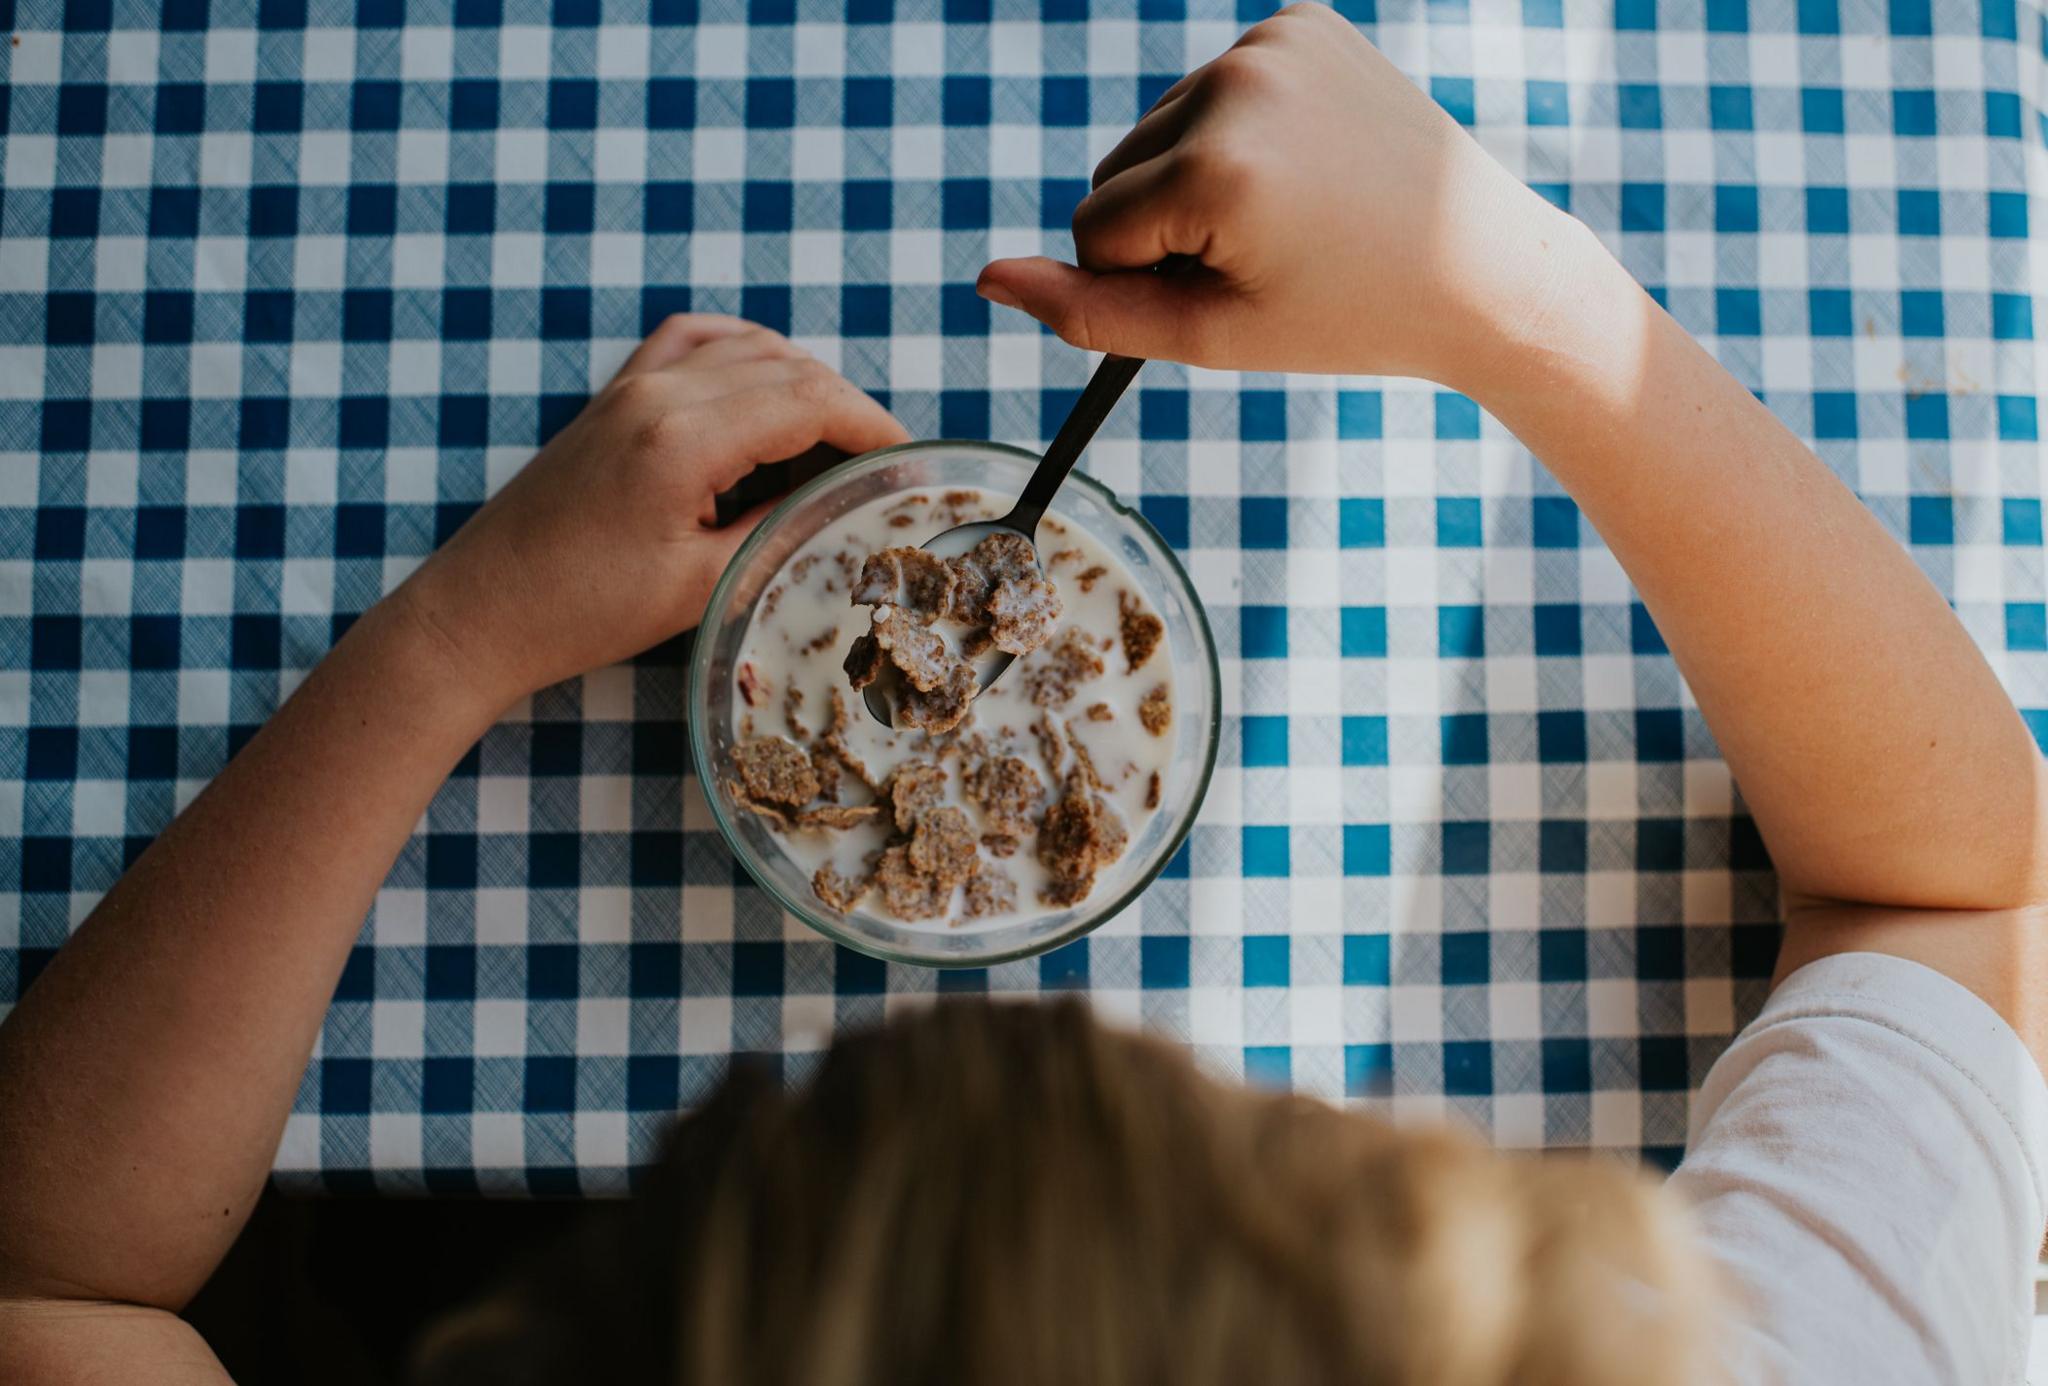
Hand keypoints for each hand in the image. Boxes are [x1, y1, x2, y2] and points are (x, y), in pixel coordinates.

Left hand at [392, 315, 908, 713]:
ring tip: (830, 451)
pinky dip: (745, 356)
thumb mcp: (704, 585)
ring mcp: (629, 384)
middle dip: (848, 412)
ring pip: (748, 348)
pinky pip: (695, 341)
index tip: (912, 466)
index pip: (810, 400)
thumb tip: (844, 506)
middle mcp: (657, 390)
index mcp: (682, 436)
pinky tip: (766, 392)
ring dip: (802, 386)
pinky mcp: (611, 396)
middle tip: (881, 471)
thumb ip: (781, 531)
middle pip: (789, 367)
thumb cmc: (583, 612)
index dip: (874, 428)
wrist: (480, 612)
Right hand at [976, 3, 1589, 390]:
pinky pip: (1214, 88)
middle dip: (1168, 223)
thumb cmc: (1345, 316)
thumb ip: (1090, 312)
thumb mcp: (1211, 334)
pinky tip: (1302, 161)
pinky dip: (1239, 130)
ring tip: (1289, 211)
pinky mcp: (1300, 21)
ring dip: (1198, 176)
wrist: (1480, 266)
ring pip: (1161, 129)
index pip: (1095, 226)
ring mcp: (1272, 42)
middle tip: (1269, 254)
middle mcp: (1237, 85)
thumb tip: (989, 279)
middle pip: (1118, 169)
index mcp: (1216, 169)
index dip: (1148, 277)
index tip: (1233, 288)